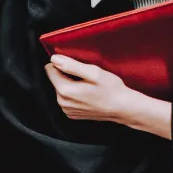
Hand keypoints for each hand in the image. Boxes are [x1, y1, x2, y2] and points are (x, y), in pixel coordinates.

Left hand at [46, 55, 171, 138]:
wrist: (123, 108)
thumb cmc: (111, 89)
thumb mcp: (93, 72)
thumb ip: (71, 65)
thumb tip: (54, 59)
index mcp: (64, 91)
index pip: (50, 69)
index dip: (63, 64)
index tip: (76, 67)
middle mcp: (62, 102)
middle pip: (55, 80)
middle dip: (67, 75)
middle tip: (86, 77)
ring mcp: (67, 110)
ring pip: (61, 89)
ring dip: (71, 84)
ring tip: (88, 86)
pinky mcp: (72, 114)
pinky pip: (67, 98)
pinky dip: (75, 94)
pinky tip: (88, 94)